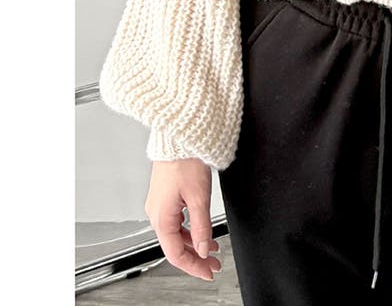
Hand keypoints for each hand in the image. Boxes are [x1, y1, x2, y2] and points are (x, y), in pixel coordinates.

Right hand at [145, 159, 221, 281]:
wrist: (179, 138)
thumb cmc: (185, 161)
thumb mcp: (199, 197)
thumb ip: (202, 227)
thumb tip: (204, 249)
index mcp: (161, 218)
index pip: (176, 254)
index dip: (193, 266)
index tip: (208, 272)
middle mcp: (156, 214)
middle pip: (175, 246)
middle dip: (196, 257)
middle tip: (214, 264)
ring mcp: (159, 206)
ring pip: (176, 235)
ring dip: (194, 244)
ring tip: (213, 249)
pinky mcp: (165, 198)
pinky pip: (176, 222)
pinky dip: (189, 230)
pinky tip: (201, 232)